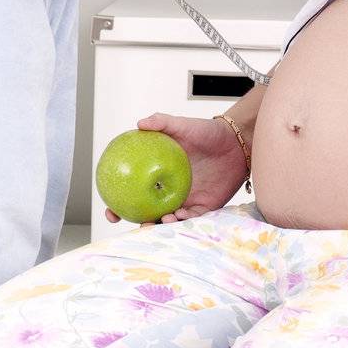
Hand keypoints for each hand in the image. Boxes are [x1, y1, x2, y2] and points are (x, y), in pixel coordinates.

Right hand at [102, 112, 249, 226]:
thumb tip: (139, 123)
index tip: (110, 210)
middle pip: (148, 212)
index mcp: (159, 174)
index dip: (119, 203)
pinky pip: (190, 219)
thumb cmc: (208, 132)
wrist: (237, 141)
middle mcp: (170, 190)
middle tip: (133, 225)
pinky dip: (182, 221)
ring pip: (168, 220)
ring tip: (157, 222)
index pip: (134, 192)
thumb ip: (162, 122)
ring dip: (160, 225)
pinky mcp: (204, 206)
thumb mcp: (183, 125)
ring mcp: (187, 199)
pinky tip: (176, 217)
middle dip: (138, 223)